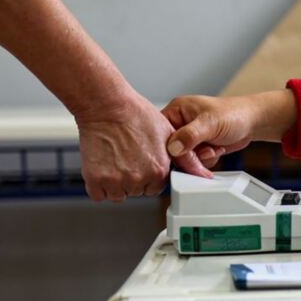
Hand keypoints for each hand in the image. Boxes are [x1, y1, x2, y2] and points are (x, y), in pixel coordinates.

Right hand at [76, 92, 209, 201]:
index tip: (141, 161)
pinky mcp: (96, 180)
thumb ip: (187, 158)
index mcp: (159, 170)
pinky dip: (98, 185)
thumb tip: (204, 175)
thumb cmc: (136, 115)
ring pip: (118, 195)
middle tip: (126, 156)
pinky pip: (98, 195)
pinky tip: (102, 166)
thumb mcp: (170, 134)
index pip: (155, 187)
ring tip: (115, 159)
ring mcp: (117, 180)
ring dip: (114, 183)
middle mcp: (139, 178)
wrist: (107, 105)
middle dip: (132, 179)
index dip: (147, 174)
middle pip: (136, 191)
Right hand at [162, 90, 295, 166]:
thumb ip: (190, 135)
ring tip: (214, 146)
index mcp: (177, 110)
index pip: (162, 134)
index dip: (171, 148)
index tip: (184, 155)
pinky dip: (207, 160)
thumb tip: (173, 147)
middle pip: (173, 150)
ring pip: (184, 158)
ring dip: (201, 158)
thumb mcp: (211, 123)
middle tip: (207, 152)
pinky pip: (195, 162)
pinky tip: (217, 149)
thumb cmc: (234, 114)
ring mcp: (189, 137)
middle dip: (191, 155)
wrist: (253, 123)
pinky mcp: (199, 148)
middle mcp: (180, 123)